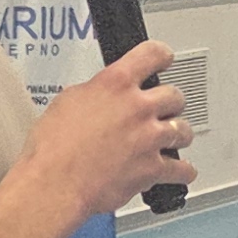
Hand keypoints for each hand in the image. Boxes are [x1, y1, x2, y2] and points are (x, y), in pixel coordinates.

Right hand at [20, 42, 192, 225]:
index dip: (161, 56)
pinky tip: (181, 171)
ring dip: (178, 134)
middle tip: (164, 108)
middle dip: (169, 103)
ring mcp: (149, 138)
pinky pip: (182, 168)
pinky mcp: (153, 169)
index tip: (164, 59)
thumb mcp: (68, 101)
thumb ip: (96, 92)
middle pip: (174, 95)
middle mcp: (138, 107)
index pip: (152, 55)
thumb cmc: (54, 148)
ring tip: (171, 139)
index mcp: (116, 83)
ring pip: (183, 130)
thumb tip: (103, 94)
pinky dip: (182, 171)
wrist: (55, 183)